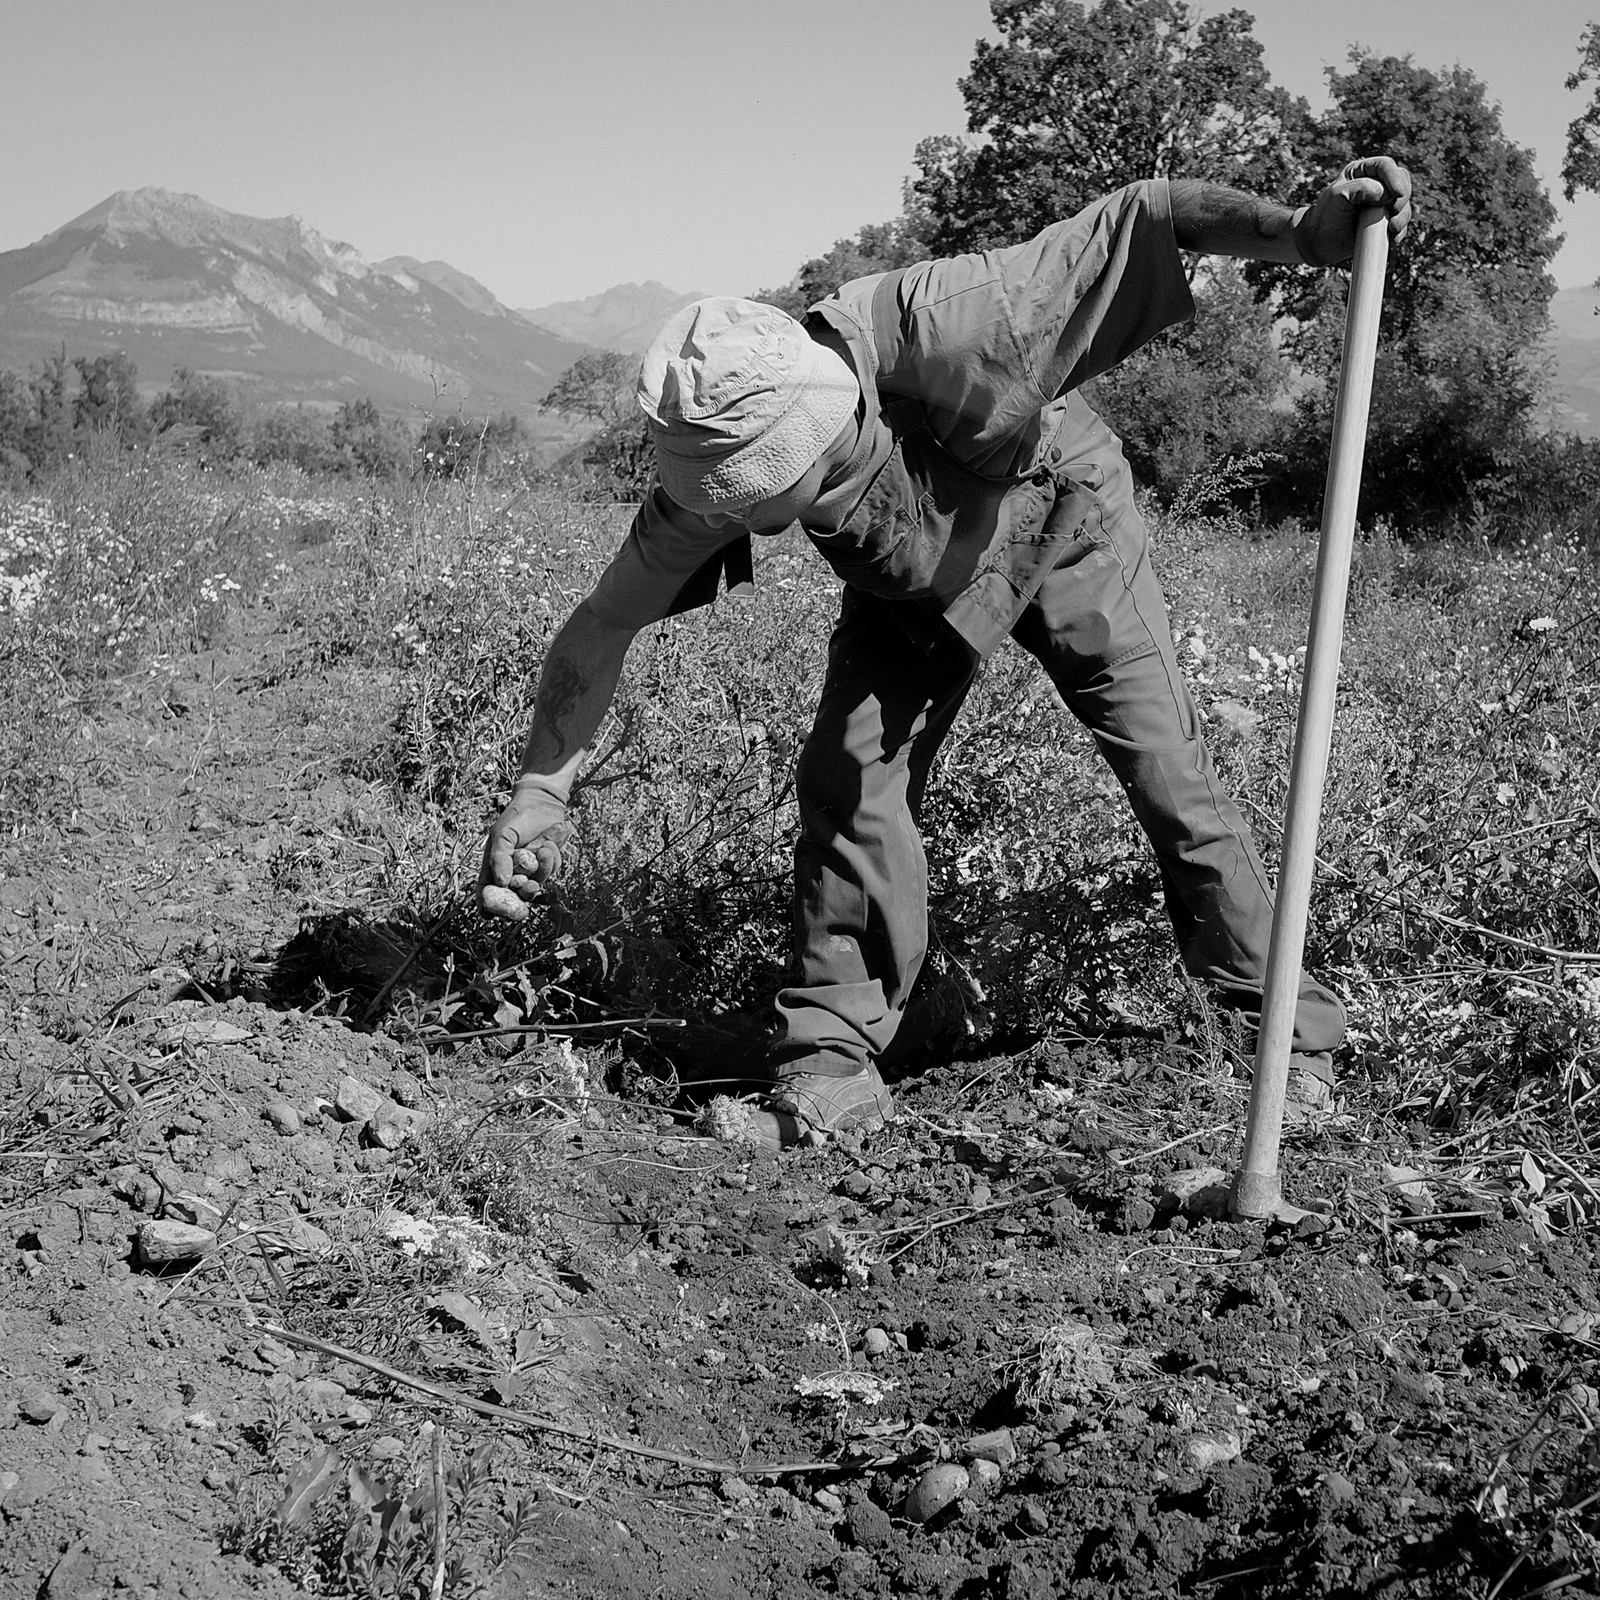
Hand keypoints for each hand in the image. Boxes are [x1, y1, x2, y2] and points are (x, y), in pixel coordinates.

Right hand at [479, 776, 573, 920]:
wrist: (541, 804)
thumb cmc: (515, 818)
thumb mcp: (501, 835)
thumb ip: (499, 858)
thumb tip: (502, 882)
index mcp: (493, 869)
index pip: (487, 895)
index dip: (489, 907)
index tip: (493, 914)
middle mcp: (511, 874)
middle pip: (514, 899)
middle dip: (523, 898)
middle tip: (529, 891)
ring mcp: (530, 872)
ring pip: (537, 885)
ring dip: (542, 868)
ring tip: (542, 847)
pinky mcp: (547, 867)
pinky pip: (551, 872)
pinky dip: (551, 859)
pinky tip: (548, 843)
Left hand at [1294, 156, 1412, 266]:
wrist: (1318, 243)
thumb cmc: (1325, 216)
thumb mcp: (1338, 196)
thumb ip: (1361, 188)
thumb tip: (1387, 193)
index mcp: (1363, 171)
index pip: (1385, 166)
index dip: (1395, 178)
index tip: (1397, 194)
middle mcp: (1376, 184)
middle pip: (1402, 182)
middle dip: (1402, 197)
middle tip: (1394, 212)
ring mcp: (1382, 203)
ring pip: (1404, 203)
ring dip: (1403, 216)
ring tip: (1392, 229)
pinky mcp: (1384, 222)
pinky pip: (1401, 222)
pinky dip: (1401, 230)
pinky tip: (1394, 239)